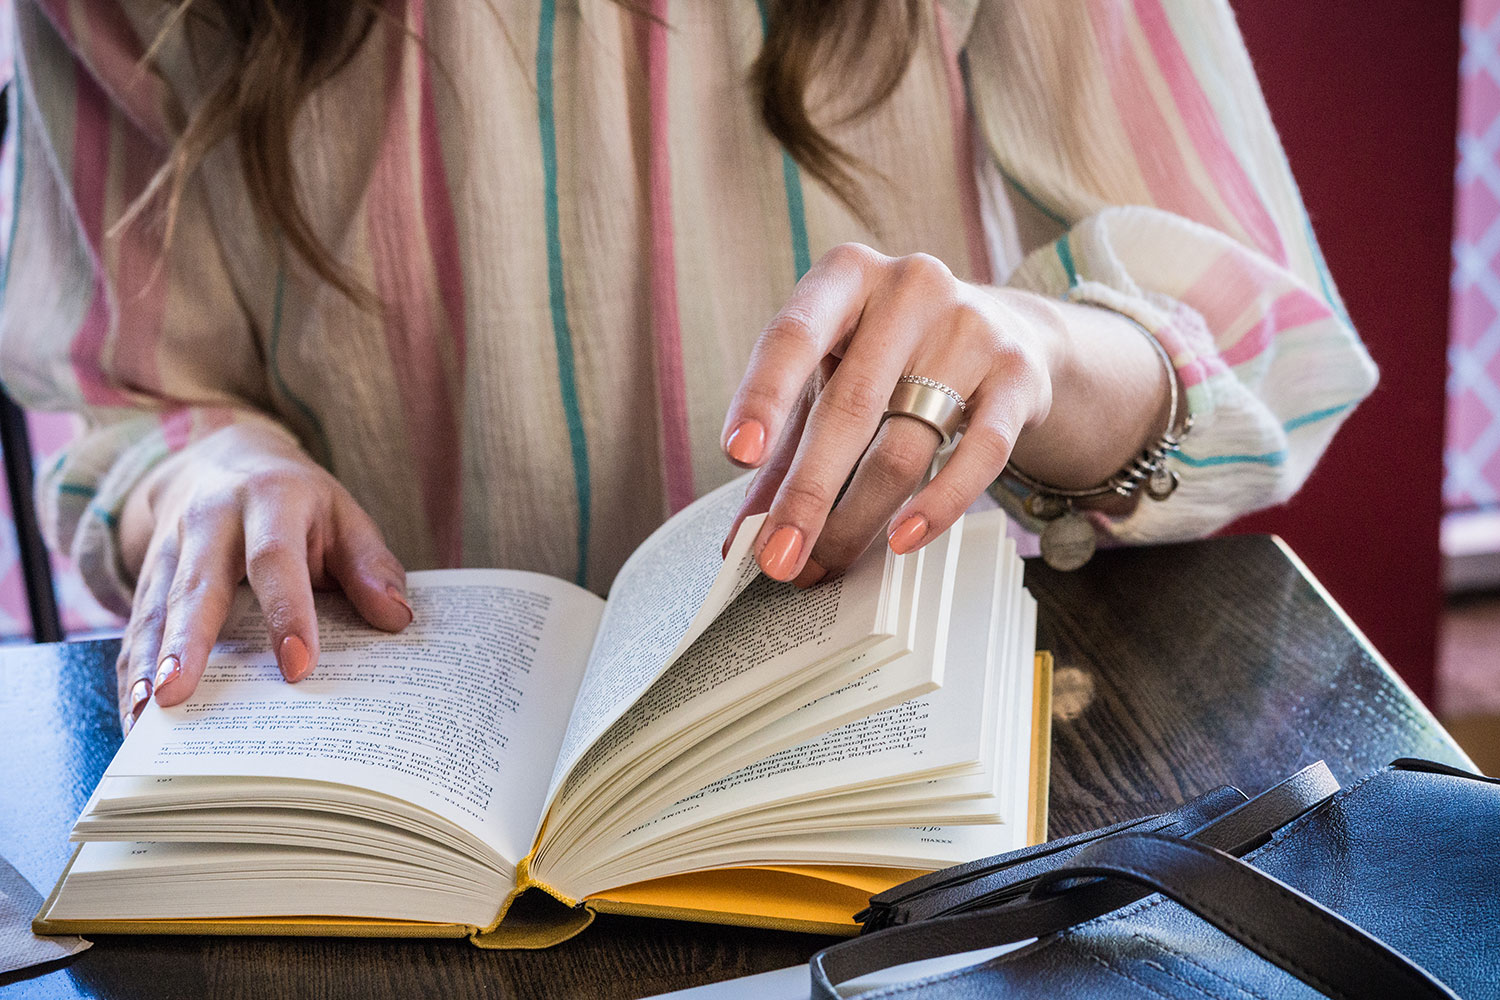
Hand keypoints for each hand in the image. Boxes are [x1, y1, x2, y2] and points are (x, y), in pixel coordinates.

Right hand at [115, 423, 412, 731]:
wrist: (226, 460)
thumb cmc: (299, 502)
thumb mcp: (344, 515)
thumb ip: (370, 565)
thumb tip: (396, 618)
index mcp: (270, 500)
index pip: (275, 559)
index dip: (287, 612)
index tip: (299, 667)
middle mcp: (210, 520)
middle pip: (196, 586)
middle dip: (187, 643)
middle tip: (178, 696)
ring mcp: (171, 546)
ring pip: (155, 609)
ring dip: (147, 665)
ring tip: (144, 717)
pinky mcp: (148, 573)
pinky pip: (136, 624)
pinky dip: (132, 669)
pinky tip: (134, 714)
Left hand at [721, 243, 1058, 584]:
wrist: (1005, 332)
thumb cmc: (893, 358)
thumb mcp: (832, 380)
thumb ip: (784, 450)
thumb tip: (743, 534)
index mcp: (846, 276)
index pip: (794, 336)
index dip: (763, 395)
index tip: (738, 454)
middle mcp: (909, 288)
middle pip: (849, 406)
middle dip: (806, 494)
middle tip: (776, 557)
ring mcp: (970, 327)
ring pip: (905, 442)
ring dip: (857, 518)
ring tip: (825, 563)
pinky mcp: (1018, 374)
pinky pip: (979, 454)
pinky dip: (938, 504)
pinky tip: (904, 539)